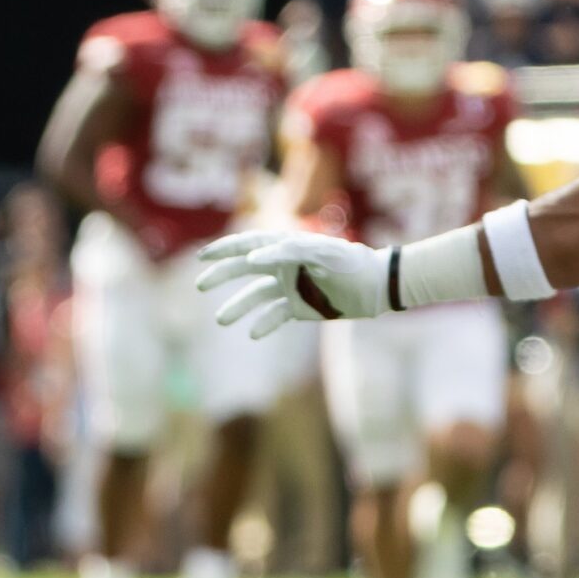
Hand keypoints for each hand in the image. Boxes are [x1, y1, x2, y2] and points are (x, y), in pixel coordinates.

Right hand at [195, 229, 385, 336]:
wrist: (378, 287)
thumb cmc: (353, 264)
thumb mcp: (324, 253)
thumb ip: (289, 251)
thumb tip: (252, 258)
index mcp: (286, 247)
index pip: (248, 244)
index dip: (224, 249)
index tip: (202, 257)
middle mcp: (283, 265)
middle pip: (244, 269)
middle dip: (221, 276)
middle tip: (200, 285)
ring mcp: (290, 287)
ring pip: (255, 296)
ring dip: (237, 306)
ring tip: (222, 319)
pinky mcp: (299, 308)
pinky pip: (274, 315)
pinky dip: (263, 324)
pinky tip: (253, 333)